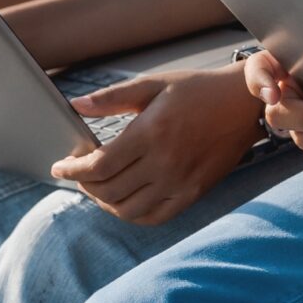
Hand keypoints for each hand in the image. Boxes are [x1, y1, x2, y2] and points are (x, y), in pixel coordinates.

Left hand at [49, 68, 265, 225]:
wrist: (242, 104)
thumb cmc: (196, 90)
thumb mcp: (153, 84)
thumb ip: (112, 98)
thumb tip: (76, 106)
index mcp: (151, 133)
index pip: (100, 165)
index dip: (73, 170)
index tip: (59, 167)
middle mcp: (165, 163)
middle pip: (109, 191)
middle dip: (84, 185)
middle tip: (77, 174)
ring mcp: (180, 183)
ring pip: (128, 210)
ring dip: (104, 202)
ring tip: (96, 187)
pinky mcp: (193, 194)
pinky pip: (154, 218)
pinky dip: (131, 214)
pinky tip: (123, 200)